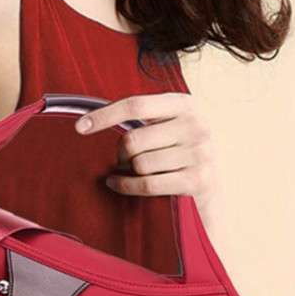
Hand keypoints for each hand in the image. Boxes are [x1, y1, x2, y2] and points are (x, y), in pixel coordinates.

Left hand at [75, 93, 217, 210]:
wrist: (214, 191)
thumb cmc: (180, 156)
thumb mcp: (169, 127)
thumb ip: (144, 120)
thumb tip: (89, 121)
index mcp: (185, 104)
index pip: (136, 105)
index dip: (105, 115)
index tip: (79, 127)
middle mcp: (196, 124)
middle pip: (132, 140)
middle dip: (120, 155)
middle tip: (122, 162)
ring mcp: (200, 152)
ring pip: (138, 164)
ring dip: (127, 173)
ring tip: (133, 173)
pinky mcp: (198, 180)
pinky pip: (146, 183)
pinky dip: (126, 186)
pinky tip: (117, 184)